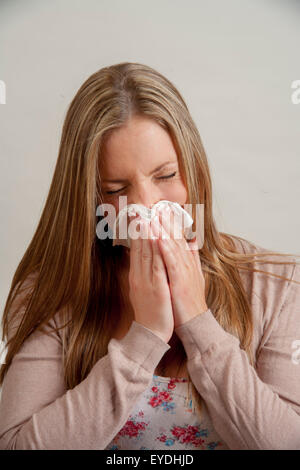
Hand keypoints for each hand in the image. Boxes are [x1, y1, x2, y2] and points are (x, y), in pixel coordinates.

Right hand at [128, 215, 173, 342]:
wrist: (151, 332)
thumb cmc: (150, 311)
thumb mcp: (144, 289)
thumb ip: (145, 273)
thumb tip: (145, 259)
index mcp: (137, 275)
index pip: (137, 250)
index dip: (138, 232)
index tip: (139, 216)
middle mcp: (139, 276)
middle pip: (140, 248)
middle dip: (141, 228)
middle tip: (140, 210)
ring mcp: (146, 281)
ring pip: (147, 253)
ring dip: (148, 234)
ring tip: (148, 217)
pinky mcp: (156, 287)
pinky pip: (157, 266)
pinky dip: (157, 251)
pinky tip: (158, 239)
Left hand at [152, 208, 207, 328]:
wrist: (195, 323)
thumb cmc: (189, 301)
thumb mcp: (193, 275)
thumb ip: (193, 257)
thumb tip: (193, 240)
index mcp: (188, 262)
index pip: (180, 238)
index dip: (172, 223)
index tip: (164, 208)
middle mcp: (187, 263)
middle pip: (177, 237)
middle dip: (167, 220)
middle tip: (158, 204)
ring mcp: (184, 271)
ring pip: (173, 245)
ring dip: (164, 229)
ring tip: (156, 214)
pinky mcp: (180, 280)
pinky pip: (171, 261)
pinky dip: (165, 247)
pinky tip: (157, 236)